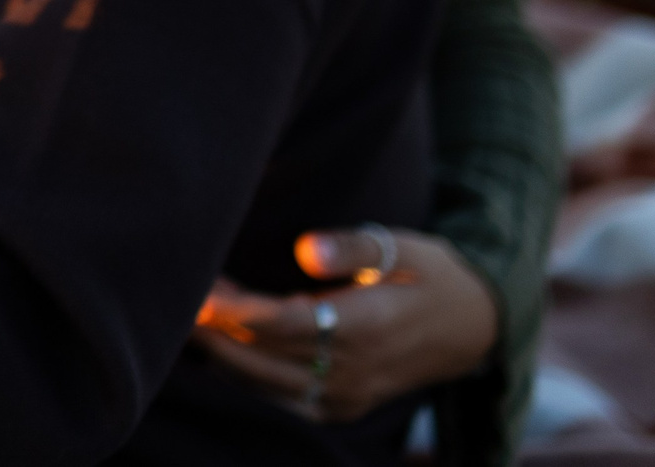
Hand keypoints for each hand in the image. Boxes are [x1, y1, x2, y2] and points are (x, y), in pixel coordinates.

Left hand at [194, 227, 497, 421]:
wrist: (471, 328)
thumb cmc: (430, 276)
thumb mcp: (404, 247)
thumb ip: (354, 246)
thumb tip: (307, 248)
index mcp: (366, 329)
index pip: (283, 325)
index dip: (237, 309)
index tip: (203, 288)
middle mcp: (351, 372)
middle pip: (263, 356)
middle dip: (217, 329)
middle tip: (182, 295)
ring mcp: (344, 396)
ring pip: (264, 382)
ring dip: (224, 351)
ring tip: (194, 313)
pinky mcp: (338, 406)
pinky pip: (278, 398)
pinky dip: (244, 374)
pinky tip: (222, 344)